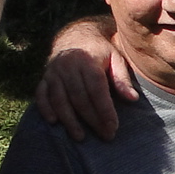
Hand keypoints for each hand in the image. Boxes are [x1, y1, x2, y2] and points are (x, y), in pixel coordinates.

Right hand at [35, 17, 137, 140]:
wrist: (75, 36)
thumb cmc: (100, 51)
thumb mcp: (116, 58)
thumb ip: (123, 78)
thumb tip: (133, 99)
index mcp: (87, 60)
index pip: (96, 89)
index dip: (105, 109)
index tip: (113, 126)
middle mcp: (68, 65)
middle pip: (79, 97)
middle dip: (92, 119)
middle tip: (105, 135)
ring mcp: (53, 72)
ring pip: (59, 99)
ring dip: (69, 119)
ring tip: (80, 137)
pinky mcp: (44, 77)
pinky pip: (41, 94)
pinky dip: (45, 108)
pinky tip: (53, 122)